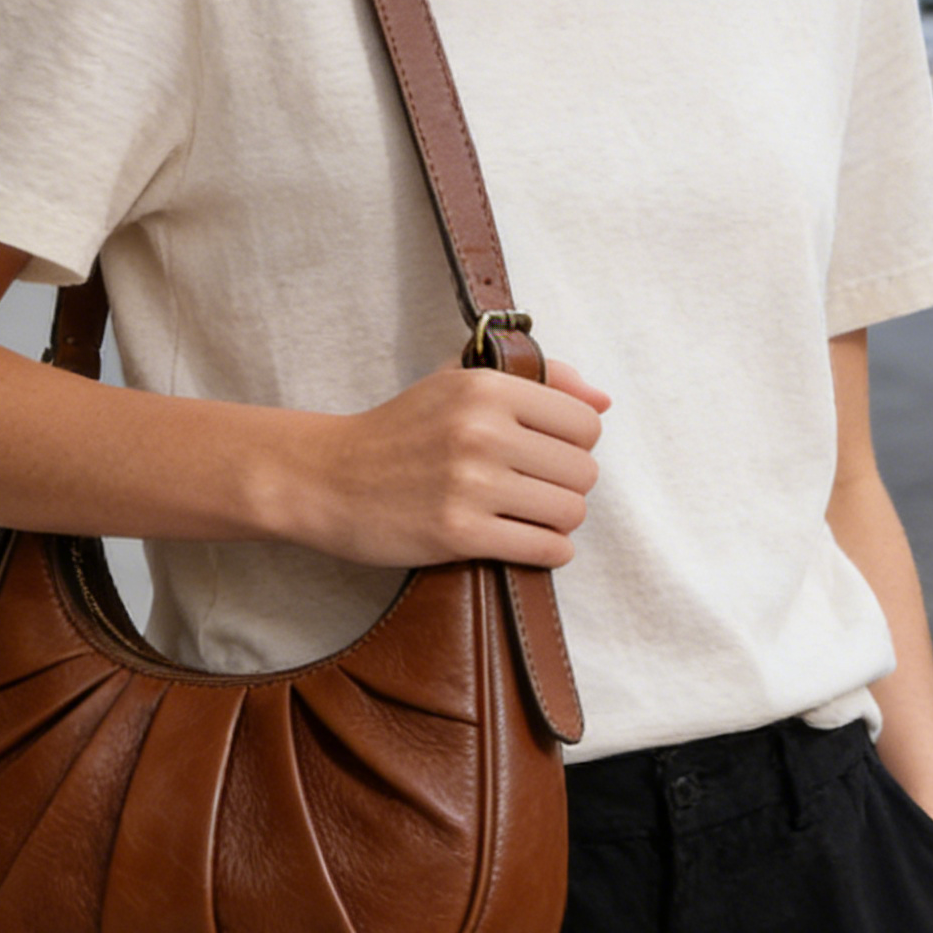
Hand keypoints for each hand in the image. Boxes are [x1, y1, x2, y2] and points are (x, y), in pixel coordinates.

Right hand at [285, 360, 610, 569]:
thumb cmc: (398, 430)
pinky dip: (546, 551)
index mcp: (485, 388)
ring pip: (570, 511)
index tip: (546, 452)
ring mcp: (471, 484)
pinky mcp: (460, 533)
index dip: (573, 442)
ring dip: (557, 521)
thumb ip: (536, 380)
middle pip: (583, 470)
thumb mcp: (458, 382)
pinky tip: (521, 539)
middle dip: (565, 484)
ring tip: (526, 514)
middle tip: (532, 487)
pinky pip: (545, 549)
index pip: (584, 422)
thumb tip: (603, 400)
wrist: (329, 477)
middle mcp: (482, 431)